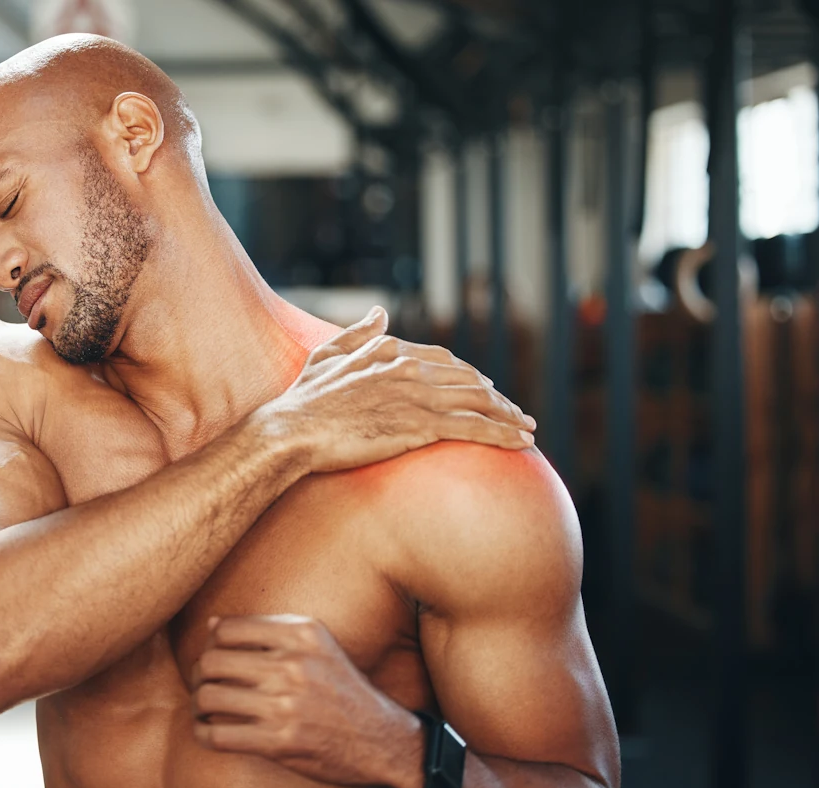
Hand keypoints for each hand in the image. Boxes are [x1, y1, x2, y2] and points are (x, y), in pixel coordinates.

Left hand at [191, 614, 424, 787]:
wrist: (379, 739)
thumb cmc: (340, 688)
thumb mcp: (317, 645)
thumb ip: (267, 631)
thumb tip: (211, 625)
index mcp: (302, 634)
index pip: (228, 629)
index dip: (211, 643)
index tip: (215, 656)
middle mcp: (293, 665)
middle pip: (212, 661)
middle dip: (199, 673)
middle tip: (203, 683)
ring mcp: (286, 704)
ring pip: (209, 697)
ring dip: (199, 704)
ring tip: (204, 707)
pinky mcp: (280, 741)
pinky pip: (218, 736)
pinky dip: (204, 734)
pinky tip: (209, 732)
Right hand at [256, 307, 534, 473]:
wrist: (292, 430)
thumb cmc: (302, 400)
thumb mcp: (327, 356)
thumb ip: (357, 334)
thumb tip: (380, 312)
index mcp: (389, 351)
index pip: (442, 359)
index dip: (467, 373)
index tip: (484, 385)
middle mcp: (409, 368)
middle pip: (467, 380)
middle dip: (496, 396)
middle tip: (514, 410)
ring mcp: (416, 396)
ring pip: (477, 403)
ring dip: (508, 415)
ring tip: (526, 427)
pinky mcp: (420, 426)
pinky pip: (473, 429)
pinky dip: (503, 434)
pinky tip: (521, 443)